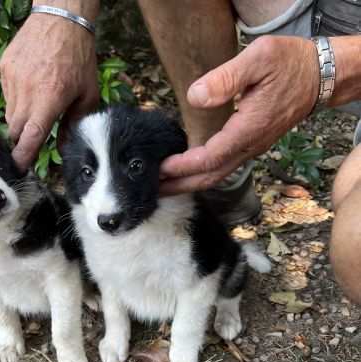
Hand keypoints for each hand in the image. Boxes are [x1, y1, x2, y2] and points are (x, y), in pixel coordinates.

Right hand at [0, 14, 99, 169]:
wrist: (61, 19)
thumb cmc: (79, 58)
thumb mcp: (87, 95)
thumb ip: (75, 124)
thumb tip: (64, 148)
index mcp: (49, 99)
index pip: (30, 137)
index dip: (23, 156)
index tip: (19, 168)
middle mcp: (27, 90)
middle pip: (15, 131)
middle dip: (22, 141)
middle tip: (32, 143)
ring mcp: (13, 78)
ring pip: (10, 114)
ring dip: (20, 122)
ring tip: (36, 111)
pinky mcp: (5, 68)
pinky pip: (7, 96)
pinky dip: (17, 102)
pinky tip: (31, 91)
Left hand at [160, 36, 319, 194]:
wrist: (321, 77)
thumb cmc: (291, 63)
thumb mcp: (260, 59)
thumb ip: (226, 78)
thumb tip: (195, 97)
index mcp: (249, 129)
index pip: (210, 158)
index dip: (184, 166)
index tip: (161, 168)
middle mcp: (250, 146)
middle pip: (211, 177)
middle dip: (181, 185)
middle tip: (154, 188)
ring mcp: (252, 148)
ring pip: (218, 175)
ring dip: (190, 183)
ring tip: (164, 185)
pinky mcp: (252, 145)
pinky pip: (224, 167)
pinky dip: (203, 174)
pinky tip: (188, 172)